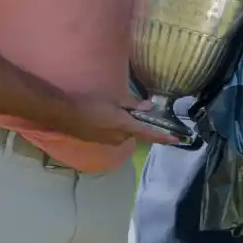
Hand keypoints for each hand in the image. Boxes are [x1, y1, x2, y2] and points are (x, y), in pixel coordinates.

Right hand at [65, 95, 179, 145]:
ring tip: (116, 111)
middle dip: (137, 123)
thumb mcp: (115, 100)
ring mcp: (108, 142)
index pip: (150, 134)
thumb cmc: (91, 104)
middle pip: (136, 132)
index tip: (176, 139)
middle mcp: (120, 139)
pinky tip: (106, 117)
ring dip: (124, 125)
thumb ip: (133, 105)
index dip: (164, 137)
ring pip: (123, 133)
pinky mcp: (99, 141)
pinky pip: (113, 134)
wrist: (65, 114)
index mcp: (126, 128)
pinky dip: (114, 127)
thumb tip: (150, 106)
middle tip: (134, 110)